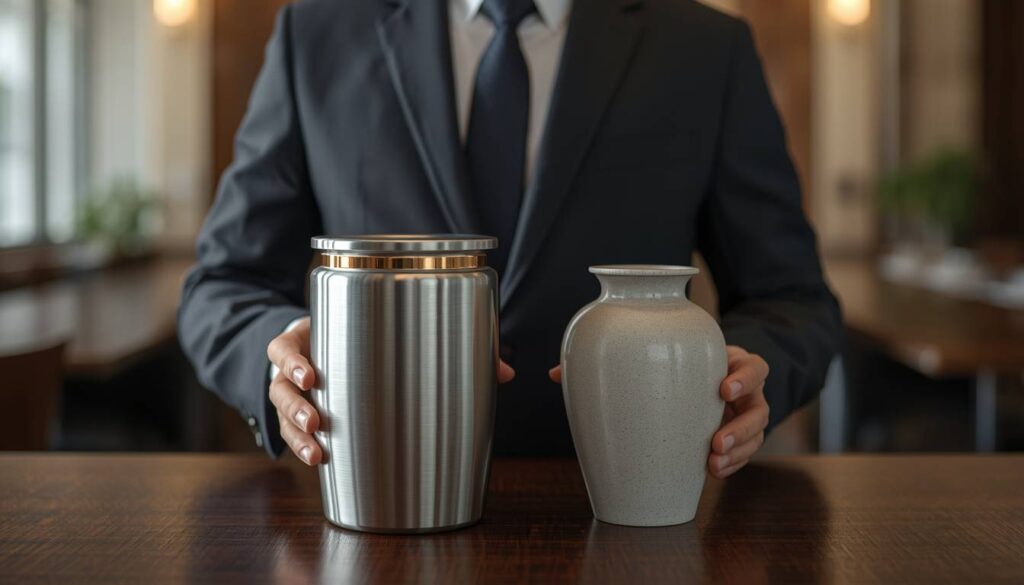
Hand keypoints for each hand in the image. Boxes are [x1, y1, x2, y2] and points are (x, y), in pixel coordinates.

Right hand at [268, 318, 516, 465]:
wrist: (326, 350)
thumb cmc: (370, 337)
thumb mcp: (393, 330)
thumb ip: (449, 342)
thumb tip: (503, 371)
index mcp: (312, 336)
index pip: (287, 344)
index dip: (294, 359)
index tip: (312, 374)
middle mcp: (297, 365)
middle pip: (279, 385)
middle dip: (295, 403)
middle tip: (316, 415)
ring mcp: (294, 393)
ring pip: (281, 414)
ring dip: (297, 432)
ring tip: (317, 451)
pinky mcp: (299, 417)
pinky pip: (292, 435)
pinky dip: (303, 448)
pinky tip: (320, 461)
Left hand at [548, 344, 768, 478]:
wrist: (706, 374)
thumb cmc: (673, 363)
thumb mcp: (657, 353)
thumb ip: (613, 361)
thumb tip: (557, 373)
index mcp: (728, 362)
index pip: (750, 365)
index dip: (742, 376)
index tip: (720, 388)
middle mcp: (743, 389)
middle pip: (759, 406)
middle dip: (740, 426)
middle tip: (714, 440)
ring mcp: (744, 415)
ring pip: (756, 434)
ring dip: (738, 451)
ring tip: (713, 462)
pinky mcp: (740, 439)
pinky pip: (744, 455)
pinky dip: (731, 465)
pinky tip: (712, 473)